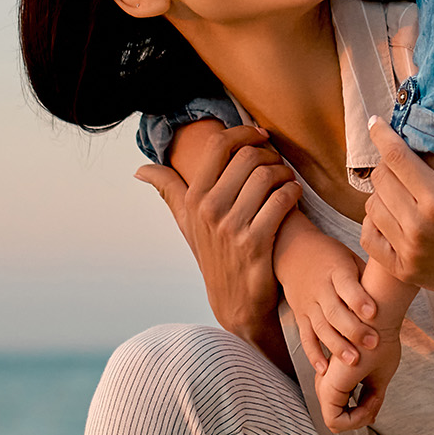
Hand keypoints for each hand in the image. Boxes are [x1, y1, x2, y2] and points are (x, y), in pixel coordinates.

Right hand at [137, 123, 298, 340]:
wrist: (235, 302)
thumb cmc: (213, 255)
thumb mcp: (186, 222)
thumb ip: (167, 190)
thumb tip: (139, 170)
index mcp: (193, 198)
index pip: (219, 146)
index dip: (243, 132)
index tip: (259, 134)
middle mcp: (209, 210)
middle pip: (248, 157)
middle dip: (269, 154)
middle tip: (278, 163)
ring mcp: (232, 227)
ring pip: (267, 176)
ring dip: (284, 172)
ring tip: (287, 179)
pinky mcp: (256, 243)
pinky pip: (281, 200)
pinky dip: (293, 192)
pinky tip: (294, 195)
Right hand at [276, 223, 381, 378]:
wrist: (294, 251)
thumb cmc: (332, 258)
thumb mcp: (351, 259)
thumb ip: (368, 277)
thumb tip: (398, 287)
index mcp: (336, 271)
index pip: (347, 286)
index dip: (359, 300)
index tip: (373, 313)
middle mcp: (320, 289)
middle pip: (335, 312)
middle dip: (353, 330)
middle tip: (372, 343)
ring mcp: (308, 304)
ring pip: (321, 327)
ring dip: (337, 346)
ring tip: (353, 361)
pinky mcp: (300, 316)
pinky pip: (306, 337)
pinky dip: (314, 354)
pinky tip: (324, 369)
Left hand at [317, 328, 400, 433]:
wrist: (378, 318)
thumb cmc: (381, 339)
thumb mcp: (379, 374)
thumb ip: (371, 396)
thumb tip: (370, 418)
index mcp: (334, 373)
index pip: (340, 410)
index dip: (361, 415)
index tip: (376, 405)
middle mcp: (326, 378)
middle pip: (338, 417)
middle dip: (359, 418)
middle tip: (375, 407)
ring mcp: (325, 383)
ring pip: (335, 421)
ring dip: (358, 418)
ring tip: (373, 404)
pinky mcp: (328, 387)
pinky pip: (334, 420)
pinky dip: (354, 420)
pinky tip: (369, 406)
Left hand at [360, 119, 433, 299]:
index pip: (397, 158)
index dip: (382, 135)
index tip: (374, 122)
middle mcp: (420, 227)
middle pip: (381, 180)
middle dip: (386, 165)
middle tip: (399, 163)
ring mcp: (410, 251)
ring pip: (372, 207)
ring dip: (381, 194)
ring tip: (399, 190)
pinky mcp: (405, 270)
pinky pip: (369, 239)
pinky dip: (373, 224)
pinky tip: (389, 216)